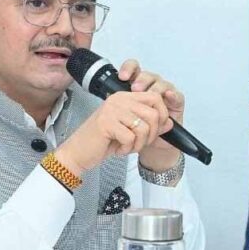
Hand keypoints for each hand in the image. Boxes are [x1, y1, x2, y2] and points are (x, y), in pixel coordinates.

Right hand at [55, 90, 171, 176]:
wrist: (79, 153)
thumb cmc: (102, 141)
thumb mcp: (130, 130)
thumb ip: (149, 124)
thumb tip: (170, 122)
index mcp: (124, 97)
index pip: (155, 97)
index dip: (162, 115)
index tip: (155, 130)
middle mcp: (118, 99)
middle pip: (153, 114)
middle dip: (151, 135)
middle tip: (139, 143)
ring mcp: (111, 110)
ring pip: (143, 127)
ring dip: (139, 144)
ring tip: (127, 146)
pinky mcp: (106, 123)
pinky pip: (131, 138)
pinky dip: (127, 149)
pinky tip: (118, 149)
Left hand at [119, 59, 183, 169]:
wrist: (151, 144)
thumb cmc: (137, 128)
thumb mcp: (124, 116)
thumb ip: (118, 104)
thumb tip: (108, 95)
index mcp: (136, 85)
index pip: (133, 69)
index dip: (128, 69)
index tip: (122, 76)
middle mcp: (151, 86)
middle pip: (147, 75)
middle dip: (141, 80)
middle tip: (135, 88)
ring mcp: (164, 92)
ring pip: (161, 83)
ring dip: (155, 88)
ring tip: (149, 94)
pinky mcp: (176, 102)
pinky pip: (176, 95)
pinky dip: (172, 95)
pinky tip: (168, 96)